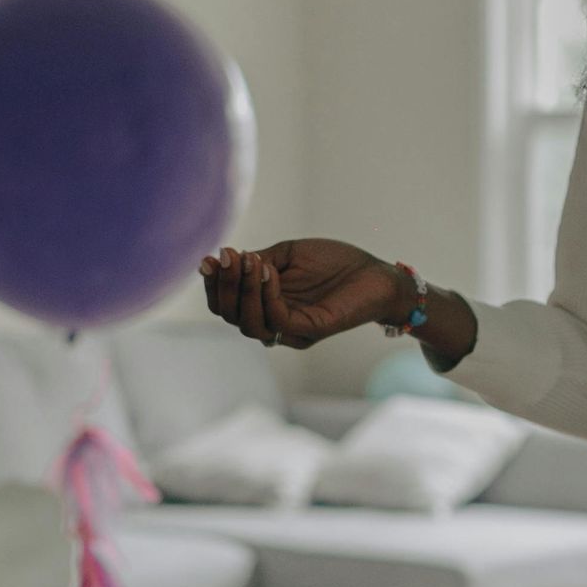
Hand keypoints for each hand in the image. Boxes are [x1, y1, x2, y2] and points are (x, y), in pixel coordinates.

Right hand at [200, 239, 402, 349]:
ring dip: (243, 290)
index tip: (209, 258)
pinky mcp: (311, 331)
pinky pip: (279, 320)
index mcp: (265, 306)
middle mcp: (274, 323)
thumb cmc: (336, 263)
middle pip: (231, 316)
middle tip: (226, 257)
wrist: (378, 274)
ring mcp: (292, 330)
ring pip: (250, 323)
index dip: (213, 284)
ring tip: (248, 261)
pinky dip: (267, 295)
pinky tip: (268, 271)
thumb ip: (259, 261)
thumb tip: (225, 258)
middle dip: (223, 285)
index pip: (227, 305)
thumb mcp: (289, 255)